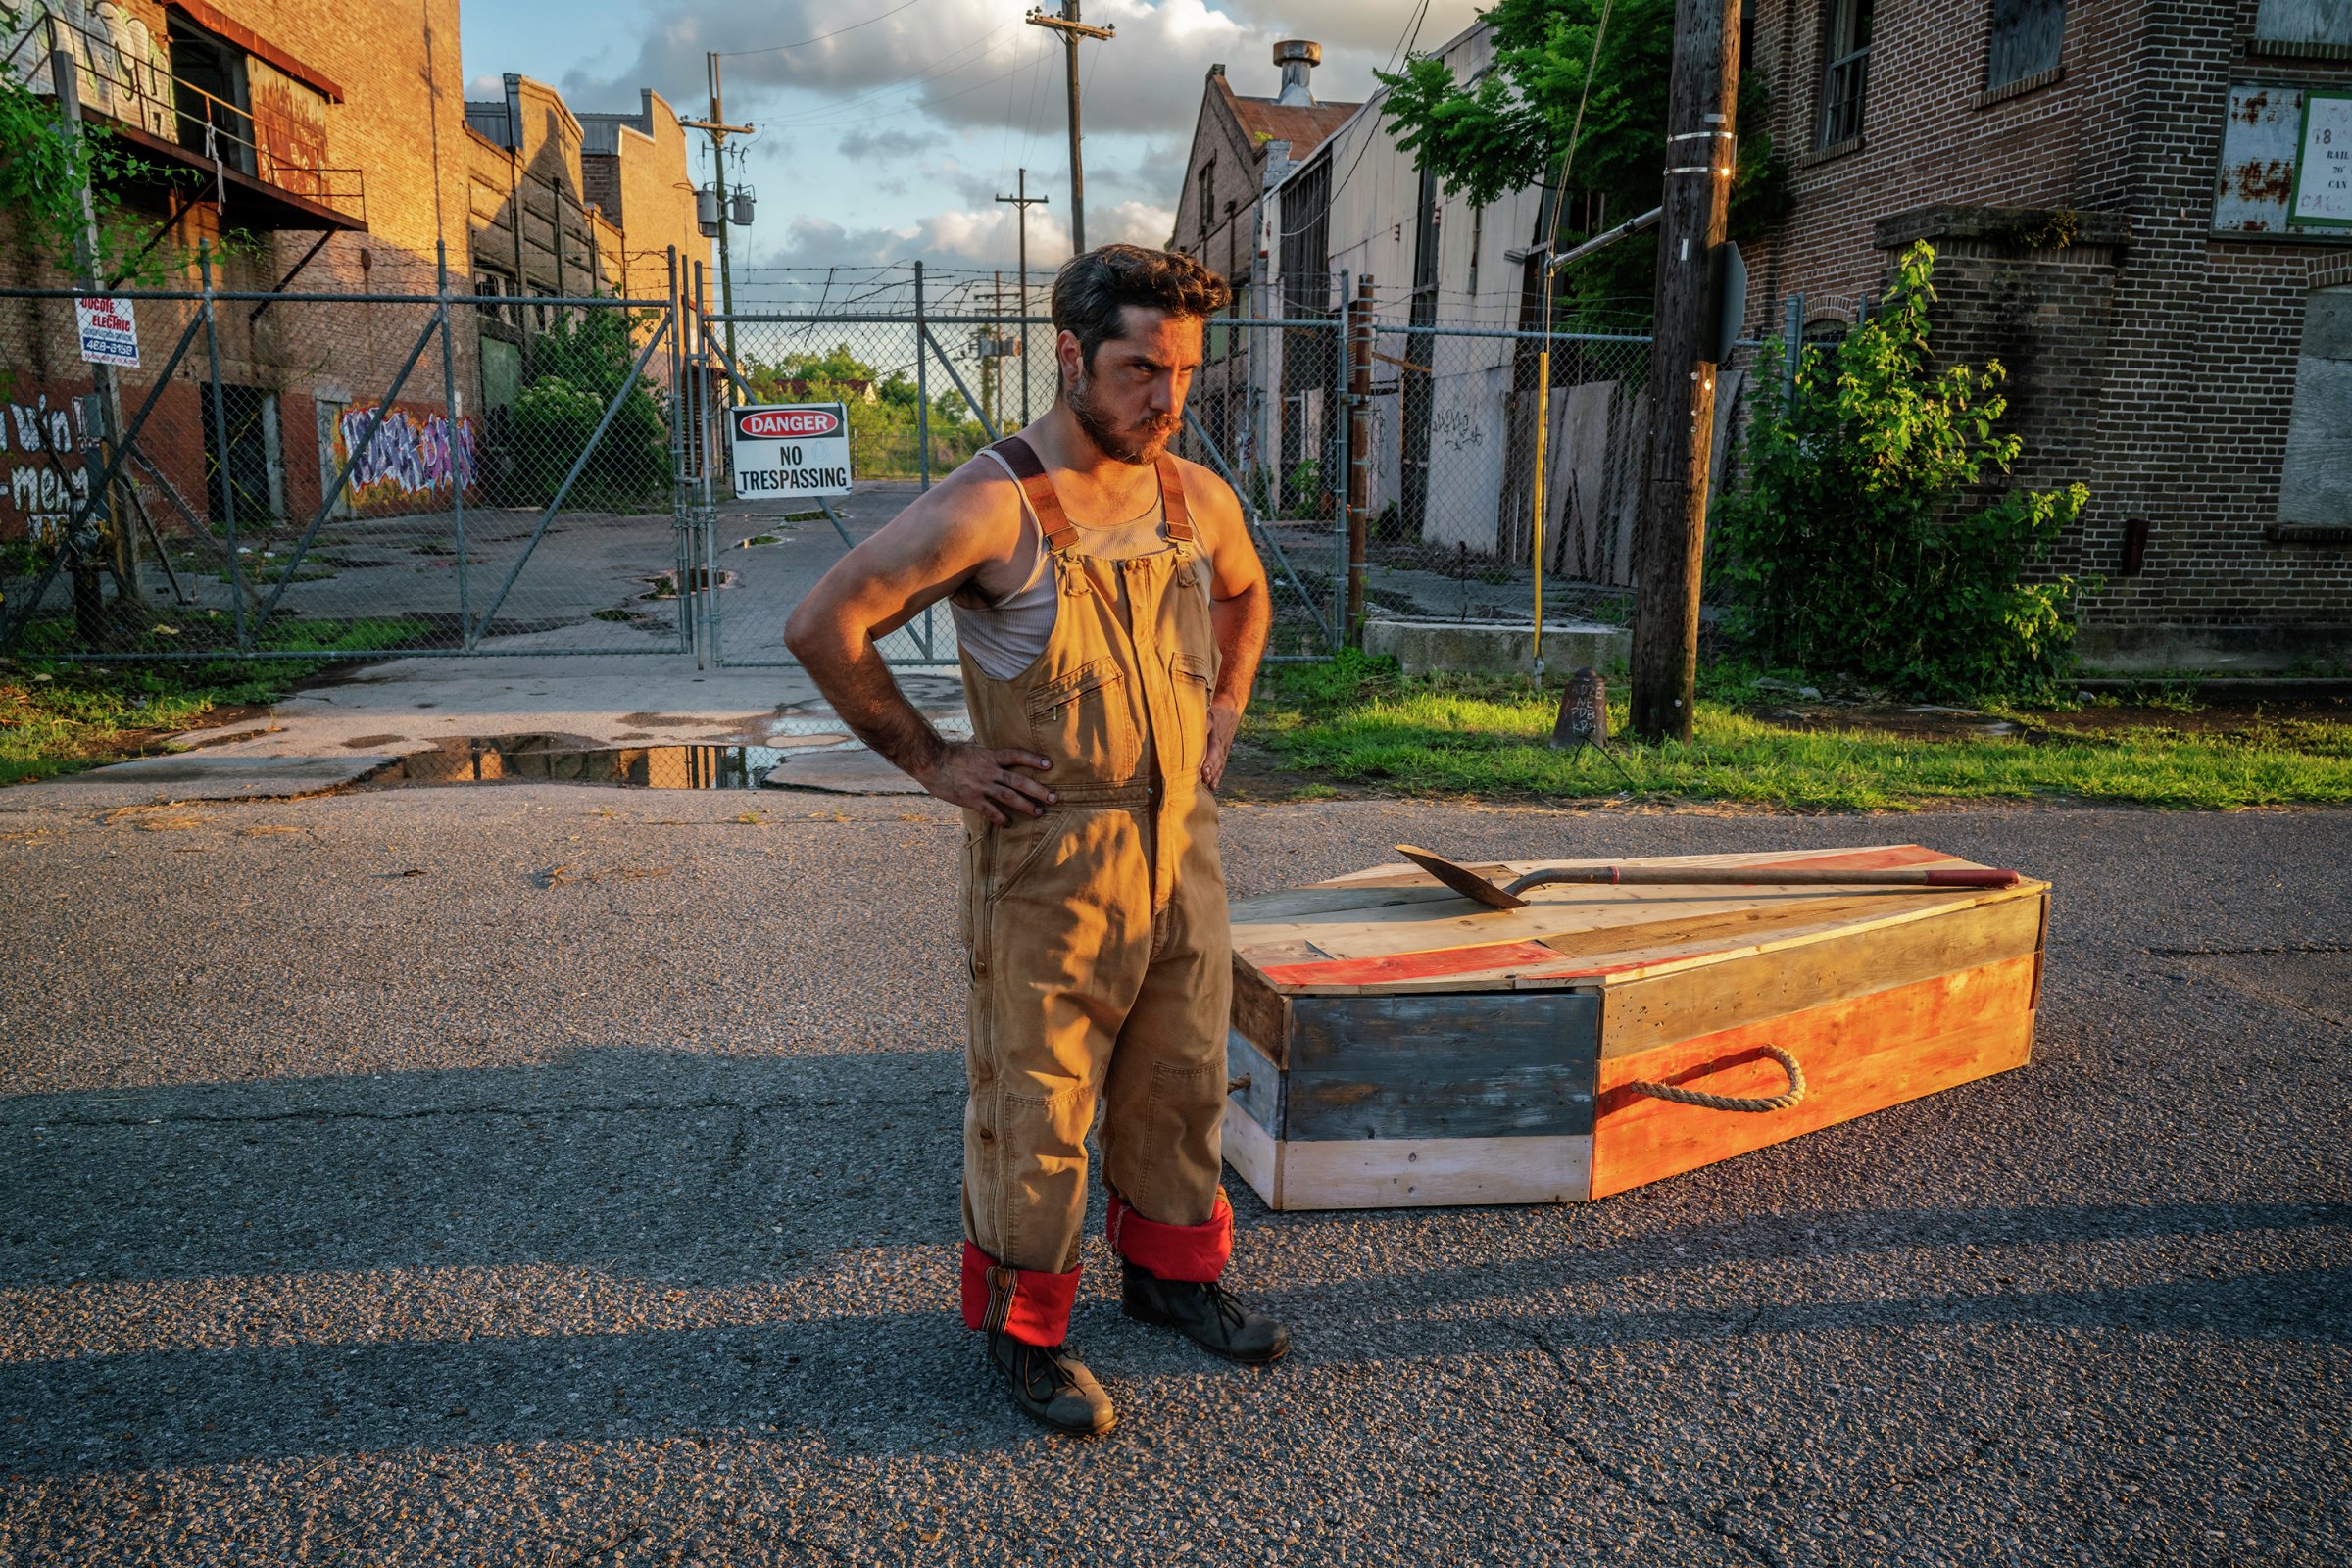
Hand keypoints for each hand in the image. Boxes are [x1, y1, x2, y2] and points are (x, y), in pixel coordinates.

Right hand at [914, 742, 1055, 824]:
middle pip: (1019, 780)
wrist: (931, 762)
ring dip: (1026, 805)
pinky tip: (1008, 823)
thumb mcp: (969, 745)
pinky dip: (1000, 818)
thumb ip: (980, 745)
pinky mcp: (972, 799)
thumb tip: (981, 738)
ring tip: (1039, 812)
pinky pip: (990, 811)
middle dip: (1038, 789)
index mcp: (990, 756)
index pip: (1016, 755)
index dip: (1033, 759)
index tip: (1048, 765)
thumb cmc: (949, 752)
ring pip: (1009, 797)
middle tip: (1054, 797)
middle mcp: (989, 771)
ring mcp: (981, 786)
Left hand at [1201, 700, 1240, 790]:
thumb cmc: (1217, 714)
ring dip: (1215, 777)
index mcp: (1217, 739)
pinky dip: (1217, 777)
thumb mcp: (1210, 716)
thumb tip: (1195, 728)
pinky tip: (1213, 786)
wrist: (1230, 711)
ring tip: (1210, 787)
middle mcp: (1221, 748)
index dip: (1209, 764)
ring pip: (1219, 767)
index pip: (1213, 754)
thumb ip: (1205, 724)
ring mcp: (1223, 752)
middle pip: (1216, 763)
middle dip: (1211, 773)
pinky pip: (1221, 767)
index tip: (1204, 773)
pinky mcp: (1223, 754)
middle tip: (1205, 781)